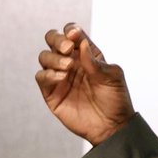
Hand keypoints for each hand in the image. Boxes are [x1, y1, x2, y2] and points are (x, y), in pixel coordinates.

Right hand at [36, 23, 133, 145]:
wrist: (112, 127)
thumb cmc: (116, 99)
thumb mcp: (112, 76)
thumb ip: (95, 61)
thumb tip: (81, 44)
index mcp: (86, 54)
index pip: (72, 34)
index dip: (71, 30)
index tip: (74, 36)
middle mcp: (71, 62)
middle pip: (53, 40)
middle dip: (57, 39)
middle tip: (68, 49)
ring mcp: (60, 77)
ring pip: (44, 56)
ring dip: (54, 58)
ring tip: (68, 68)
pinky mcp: (51, 93)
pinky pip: (41, 77)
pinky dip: (48, 74)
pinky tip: (62, 78)